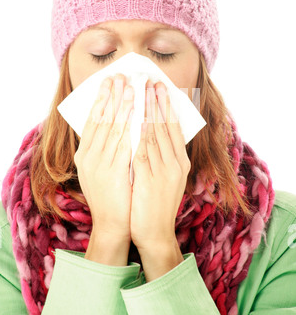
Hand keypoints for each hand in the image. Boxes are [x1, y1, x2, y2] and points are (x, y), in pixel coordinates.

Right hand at [74, 74, 134, 262]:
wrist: (112, 224)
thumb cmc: (110, 196)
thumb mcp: (102, 170)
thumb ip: (107, 149)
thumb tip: (118, 126)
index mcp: (85, 155)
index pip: (93, 121)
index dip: (101, 100)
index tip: (109, 82)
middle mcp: (89, 157)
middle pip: (101, 120)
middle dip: (112, 96)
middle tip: (119, 76)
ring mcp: (100, 164)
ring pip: (113, 128)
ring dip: (122, 106)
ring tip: (131, 87)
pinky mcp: (114, 171)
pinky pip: (123, 143)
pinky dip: (130, 126)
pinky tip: (137, 113)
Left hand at [130, 80, 190, 265]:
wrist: (155, 233)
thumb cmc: (156, 204)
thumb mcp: (165, 177)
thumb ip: (161, 156)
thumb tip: (151, 132)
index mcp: (181, 162)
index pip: (173, 128)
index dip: (166, 106)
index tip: (161, 87)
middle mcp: (175, 164)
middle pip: (165, 126)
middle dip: (157, 102)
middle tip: (152, 80)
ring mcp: (164, 171)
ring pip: (155, 134)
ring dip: (147, 111)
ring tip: (141, 91)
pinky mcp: (150, 180)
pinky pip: (143, 150)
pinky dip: (138, 133)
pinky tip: (133, 119)